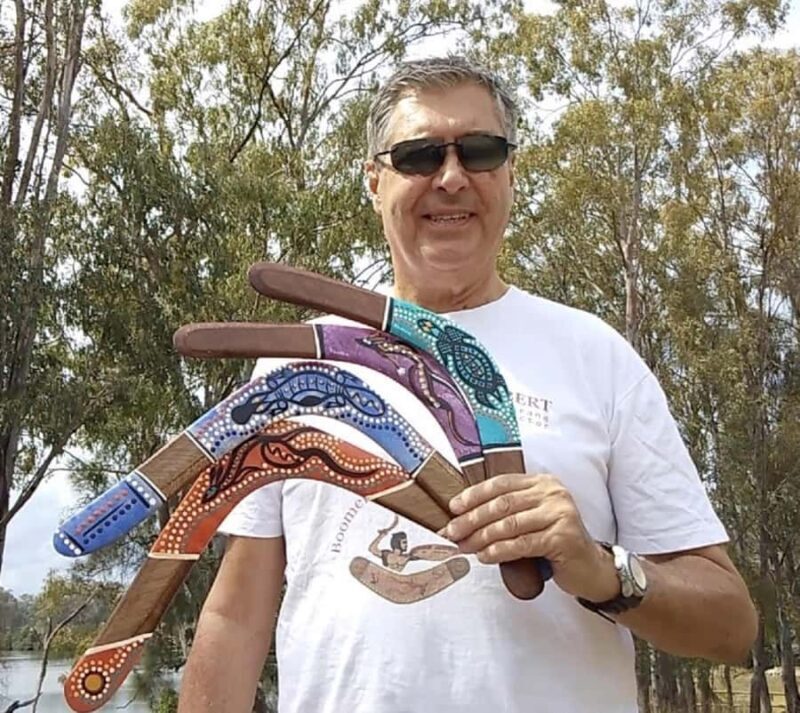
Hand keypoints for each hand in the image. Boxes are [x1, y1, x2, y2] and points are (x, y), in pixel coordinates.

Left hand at [442, 473, 619, 601]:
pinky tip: (485, 556)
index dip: (474, 495)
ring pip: (510, 524)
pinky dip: (499, 550)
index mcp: (542, 482)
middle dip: (472, 518)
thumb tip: (463, 517)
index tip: (453, 507)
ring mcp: (560, 513)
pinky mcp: (563, 537)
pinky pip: (522, 543)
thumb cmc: (554, 542)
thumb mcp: (531, 519)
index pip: (501, 484)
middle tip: (452, 531)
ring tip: (465, 546)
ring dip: (482, 537)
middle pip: (502, 503)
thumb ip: (507, 512)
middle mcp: (553, 493)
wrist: (590, 567)